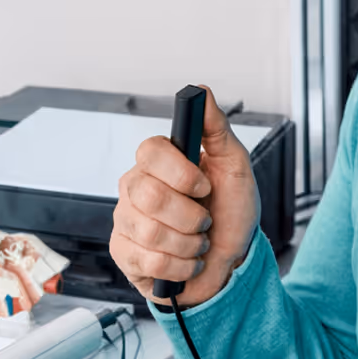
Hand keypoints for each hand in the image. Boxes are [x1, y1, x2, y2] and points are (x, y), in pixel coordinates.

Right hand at [109, 85, 259, 306]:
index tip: (204, 187)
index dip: (180, 173)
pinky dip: (180, 267)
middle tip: (205, 220)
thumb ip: (217, 129)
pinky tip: (185, 262)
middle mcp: (135, 187)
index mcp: (158, 162)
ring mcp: (125, 220)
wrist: (230, 262)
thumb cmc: (230, 213)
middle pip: (149, 196)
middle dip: (190, 216)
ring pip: (150, 232)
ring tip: (197, 243)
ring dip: (189, 244)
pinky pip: (148, 261)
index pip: (150, 151)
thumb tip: (202, 91)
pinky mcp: (123, 253)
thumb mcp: (234, 167)